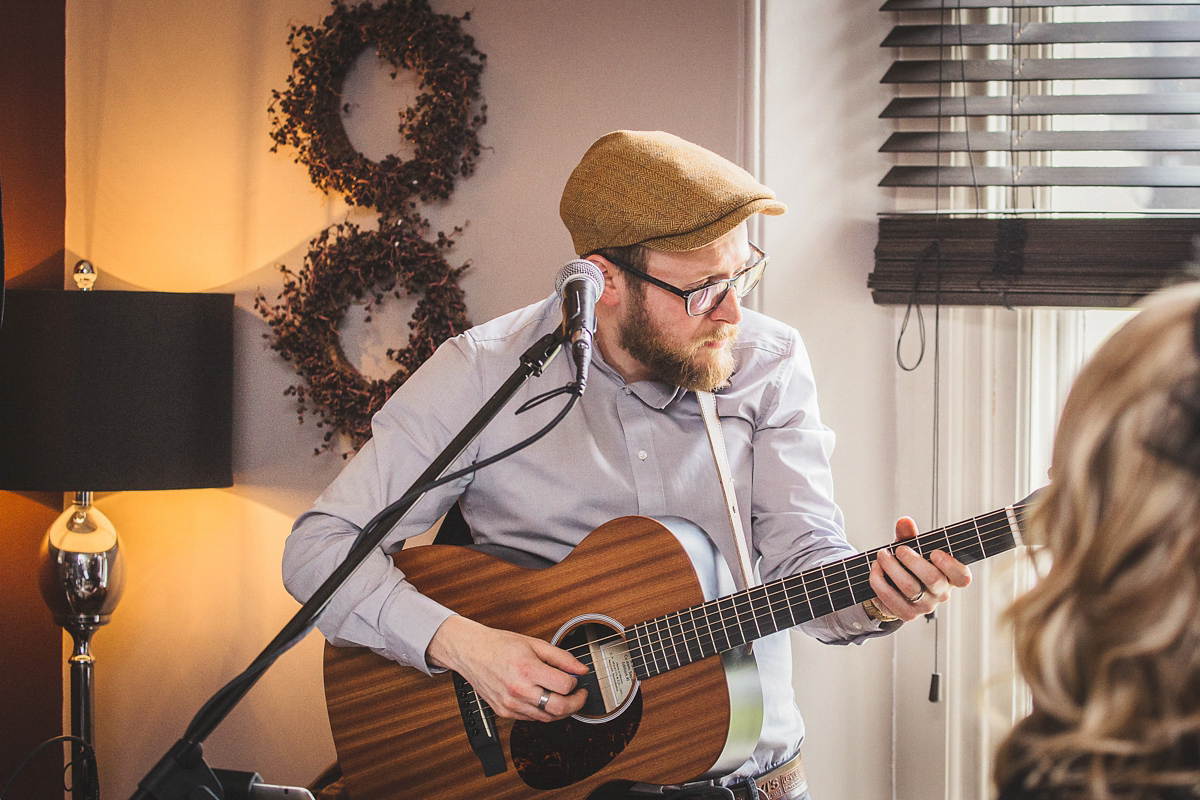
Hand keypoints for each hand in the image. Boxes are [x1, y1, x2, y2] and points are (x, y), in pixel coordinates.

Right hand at [426, 615, 588, 721]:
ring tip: (563, 697)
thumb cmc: (500, 645)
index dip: (576, 683)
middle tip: (579, 696)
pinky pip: (532, 719)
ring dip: (560, 710)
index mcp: (527, 670)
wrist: (471, 652)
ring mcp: (510, 704)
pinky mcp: (504, 712)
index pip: (564, 686)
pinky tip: (544, 700)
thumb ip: (561, 658)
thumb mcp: (534, 644)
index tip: (576, 679)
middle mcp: (518, 690)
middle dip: (576, 704)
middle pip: (558, 709)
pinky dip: (543, 712)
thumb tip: (581, 669)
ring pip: (546, 718)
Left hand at [869, 516, 971, 621]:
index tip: (935, 553)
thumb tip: (904, 521)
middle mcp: (940, 593)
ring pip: (909, 587)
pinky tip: (875, 570)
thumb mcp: (910, 547)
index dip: (951, 565)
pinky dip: (879, 581)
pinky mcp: (906, 614)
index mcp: (949, 576)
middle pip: (933, 579)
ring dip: (891, 567)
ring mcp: (924, 606)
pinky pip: (891, 599)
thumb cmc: (908, 564)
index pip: (962, 577)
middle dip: (912, 560)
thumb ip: (909, 534)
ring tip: (881, 555)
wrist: (892, 587)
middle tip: (898, 549)